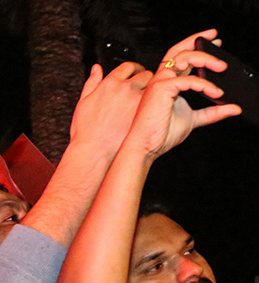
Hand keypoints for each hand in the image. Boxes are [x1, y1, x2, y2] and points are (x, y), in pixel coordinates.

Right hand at [68, 61, 152, 160]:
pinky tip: (153, 109)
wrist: (94, 151)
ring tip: (150, 99)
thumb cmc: (87, 131)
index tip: (135, 75)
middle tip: (145, 88)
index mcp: (109, 84)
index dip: (133, 70)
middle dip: (145, 79)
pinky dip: (157, 102)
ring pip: (154, 85)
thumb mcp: (83, 103)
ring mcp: (137, 98)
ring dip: (154, 89)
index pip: (127, 67)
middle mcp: (124, 87)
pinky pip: (158, 99)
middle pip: (144, 73)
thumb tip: (96, 68)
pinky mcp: (146, 110)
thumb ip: (92, 82)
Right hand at [124, 35, 239, 158]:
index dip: (196, 45)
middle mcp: (161, 80)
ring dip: (205, 59)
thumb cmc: (160, 134)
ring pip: (183, 57)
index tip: (214, 41)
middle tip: (217, 40)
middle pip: (179, 50)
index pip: (180, 57)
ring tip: (221, 67)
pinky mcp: (161, 89)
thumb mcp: (193, 119)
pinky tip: (215, 93)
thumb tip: (233, 109)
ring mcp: (159, 82)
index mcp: (166, 84)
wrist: (146, 146)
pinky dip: (205, 85)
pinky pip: (188, 80)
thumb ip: (212, 112)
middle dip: (198, 40)